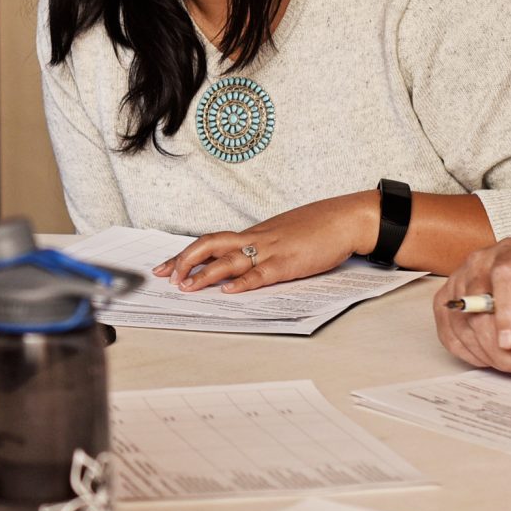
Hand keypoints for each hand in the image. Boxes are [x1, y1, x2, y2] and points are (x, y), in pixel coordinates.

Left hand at [151, 193, 374, 293]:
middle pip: (210, 245)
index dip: (186, 254)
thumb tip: (246, 260)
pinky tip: (228, 290)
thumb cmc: (318, 227)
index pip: (212, 241)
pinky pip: (260, 273)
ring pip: (229, 260)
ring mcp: (271, 251)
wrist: (345, 219)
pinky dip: (242, 283)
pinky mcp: (288, 264)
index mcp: (254, 234)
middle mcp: (257, 239)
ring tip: (186, 287)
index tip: (166, 265)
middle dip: (184, 260)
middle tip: (165, 276)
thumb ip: (264, 245)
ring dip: (205, 275)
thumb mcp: (283, 234)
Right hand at [434, 237, 510, 376]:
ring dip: (489, 354)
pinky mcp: (444, 303)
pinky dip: (473, 354)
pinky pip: (450, 336)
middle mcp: (481, 262)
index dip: (507, 310)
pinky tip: (493, 355)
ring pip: (463, 324)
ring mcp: (457, 281)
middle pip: (478, 304)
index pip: (505, 274)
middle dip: (498, 345)